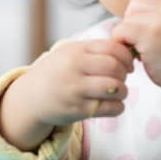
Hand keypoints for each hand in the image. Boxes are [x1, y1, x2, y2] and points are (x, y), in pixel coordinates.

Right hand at [0, 39, 133, 150]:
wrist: (31, 97)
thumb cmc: (58, 71)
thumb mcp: (71, 52)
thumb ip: (96, 49)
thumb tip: (129, 49)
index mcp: (77, 51)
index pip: (113, 48)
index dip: (127, 57)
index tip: (129, 64)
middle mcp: (75, 68)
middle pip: (115, 68)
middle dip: (125, 74)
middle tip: (123, 78)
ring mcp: (75, 90)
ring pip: (115, 88)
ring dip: (124, 91)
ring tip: (119, 91)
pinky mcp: (77, 110)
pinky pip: (109, 108)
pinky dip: (118, 107)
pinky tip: (114, 104)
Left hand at [111, 0, 160, 92]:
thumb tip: (132, 11)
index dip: (140, 3)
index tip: (143, 21)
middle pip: (134, 4)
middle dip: (132, 21)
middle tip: (141, 40)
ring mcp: (158, 21)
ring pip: (127, 18)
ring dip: (127, 34)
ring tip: (139, 48)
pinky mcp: (148, 36)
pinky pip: (121, 31)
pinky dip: (121, 43)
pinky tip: (133, 54)